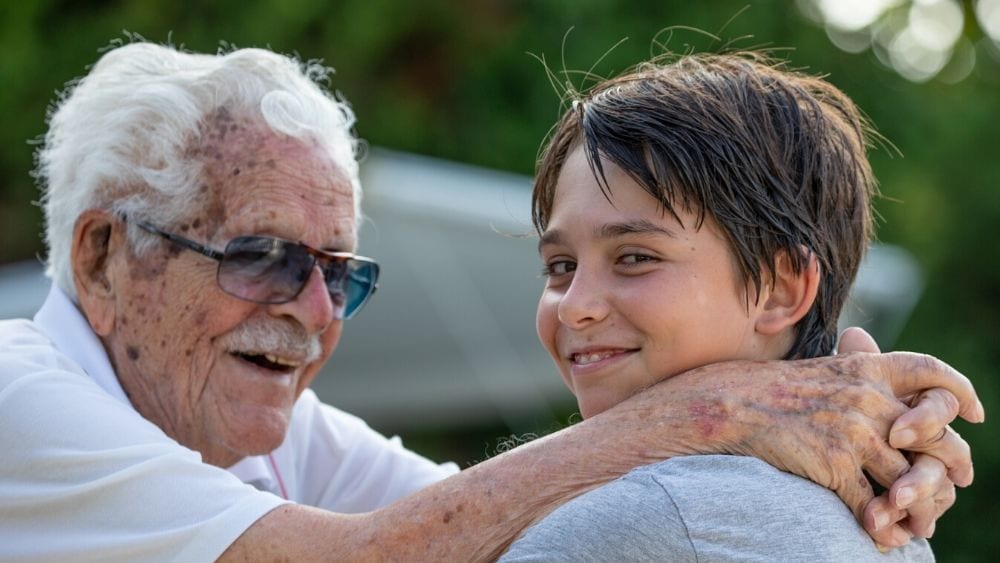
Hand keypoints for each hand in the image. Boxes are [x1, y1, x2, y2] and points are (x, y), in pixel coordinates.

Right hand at [670, 330, 982, 538]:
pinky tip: (883, 534)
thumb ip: (854, 376)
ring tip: (923, 524)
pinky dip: (883, 524)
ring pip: (909, 478)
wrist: (726, 404)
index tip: (973, 413)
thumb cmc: (768, 390)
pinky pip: (872, 502)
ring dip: (921, 507)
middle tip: (959, 481)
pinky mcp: (833, 462)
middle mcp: (865, 397)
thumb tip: (881, 391)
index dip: (959, 390)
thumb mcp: (818, 370)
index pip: (929, 372)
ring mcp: (852, 431)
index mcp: (863, 369)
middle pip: (933, 434)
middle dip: (952, 463)